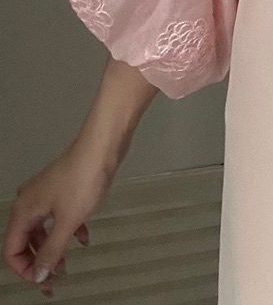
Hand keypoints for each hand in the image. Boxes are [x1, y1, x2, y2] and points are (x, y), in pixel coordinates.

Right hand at [2, 139, 115, 296]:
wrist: (103, 146)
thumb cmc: (83, 181)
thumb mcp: (68, 221)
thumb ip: (52, 251)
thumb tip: (39, 274)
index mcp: (23, 212)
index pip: (12, 251)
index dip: (26, 270)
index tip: (44, 283)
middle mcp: (28, 203)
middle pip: (27, 241)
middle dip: (40, 261)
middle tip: (57, 280)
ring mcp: (45, 194)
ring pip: (44, 230)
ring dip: (55, 247)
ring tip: (69, 264)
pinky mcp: (62, 188)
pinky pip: (58, 216)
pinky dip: (67, 229)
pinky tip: (84, 237)